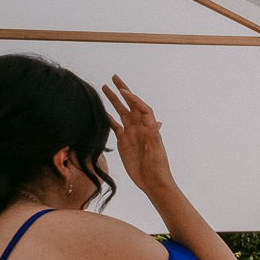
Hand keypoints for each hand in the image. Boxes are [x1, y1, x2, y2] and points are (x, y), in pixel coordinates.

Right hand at [102, 76, 175, 195]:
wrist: (153, 182)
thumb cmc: (158, 168)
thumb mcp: (157, 152)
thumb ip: (154, 137)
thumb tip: (157, 122)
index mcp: (149, 128)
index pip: (142, 108)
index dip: (133, 98)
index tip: (123, 91)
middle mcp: (140, 128)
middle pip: (131, 105)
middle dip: (123, 91)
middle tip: (114, 77)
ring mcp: (131, 134)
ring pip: (121, 112)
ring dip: (114, 101)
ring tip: (105, 88)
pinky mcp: (123, 142)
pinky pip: (115, 126)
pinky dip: (109, 117)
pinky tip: (102, 110)